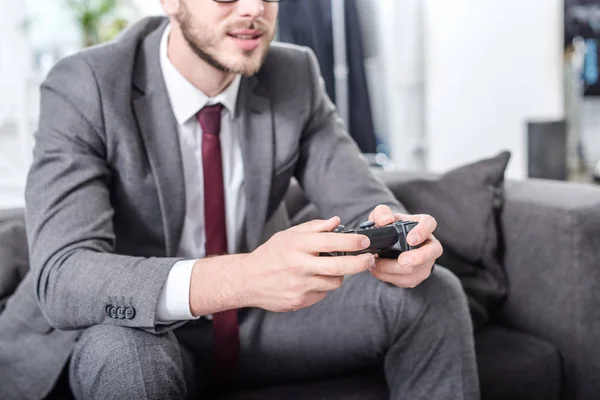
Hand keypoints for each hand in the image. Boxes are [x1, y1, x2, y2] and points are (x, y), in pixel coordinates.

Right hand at [240, 217, 374, 311]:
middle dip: (360, 263)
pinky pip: (322, 294)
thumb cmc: (270, 254)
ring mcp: (299, 285)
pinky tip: (312, 281)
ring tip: (328, 269)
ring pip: (334, 282)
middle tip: (369, 259)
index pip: (332, 241)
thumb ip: (314, 228)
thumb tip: (336, 222)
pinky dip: (323, 287)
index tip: (365, 242)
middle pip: (340, 266)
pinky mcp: (299, 300)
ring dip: (338, 275)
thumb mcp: (289, 235)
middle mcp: (299, 265)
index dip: (353, 242)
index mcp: (297, 245)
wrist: (247, 279)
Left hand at [368, 205, 442, 287]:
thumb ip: (381, 213)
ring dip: (394, 270)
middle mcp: (429, 243)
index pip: (429, 223)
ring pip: (417, 270)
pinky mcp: (418, 275)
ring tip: (375, 265)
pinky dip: (390, 277)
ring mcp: (426, 261)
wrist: (386, 245)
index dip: (423, 231)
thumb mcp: (381, 216)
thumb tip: (385, 221)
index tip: (410, 239)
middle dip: (418, 258)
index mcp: (422, 224)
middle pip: (433, 252)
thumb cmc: (387, 228)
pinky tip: (378, 272)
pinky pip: (408, 280)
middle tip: (402, 261)